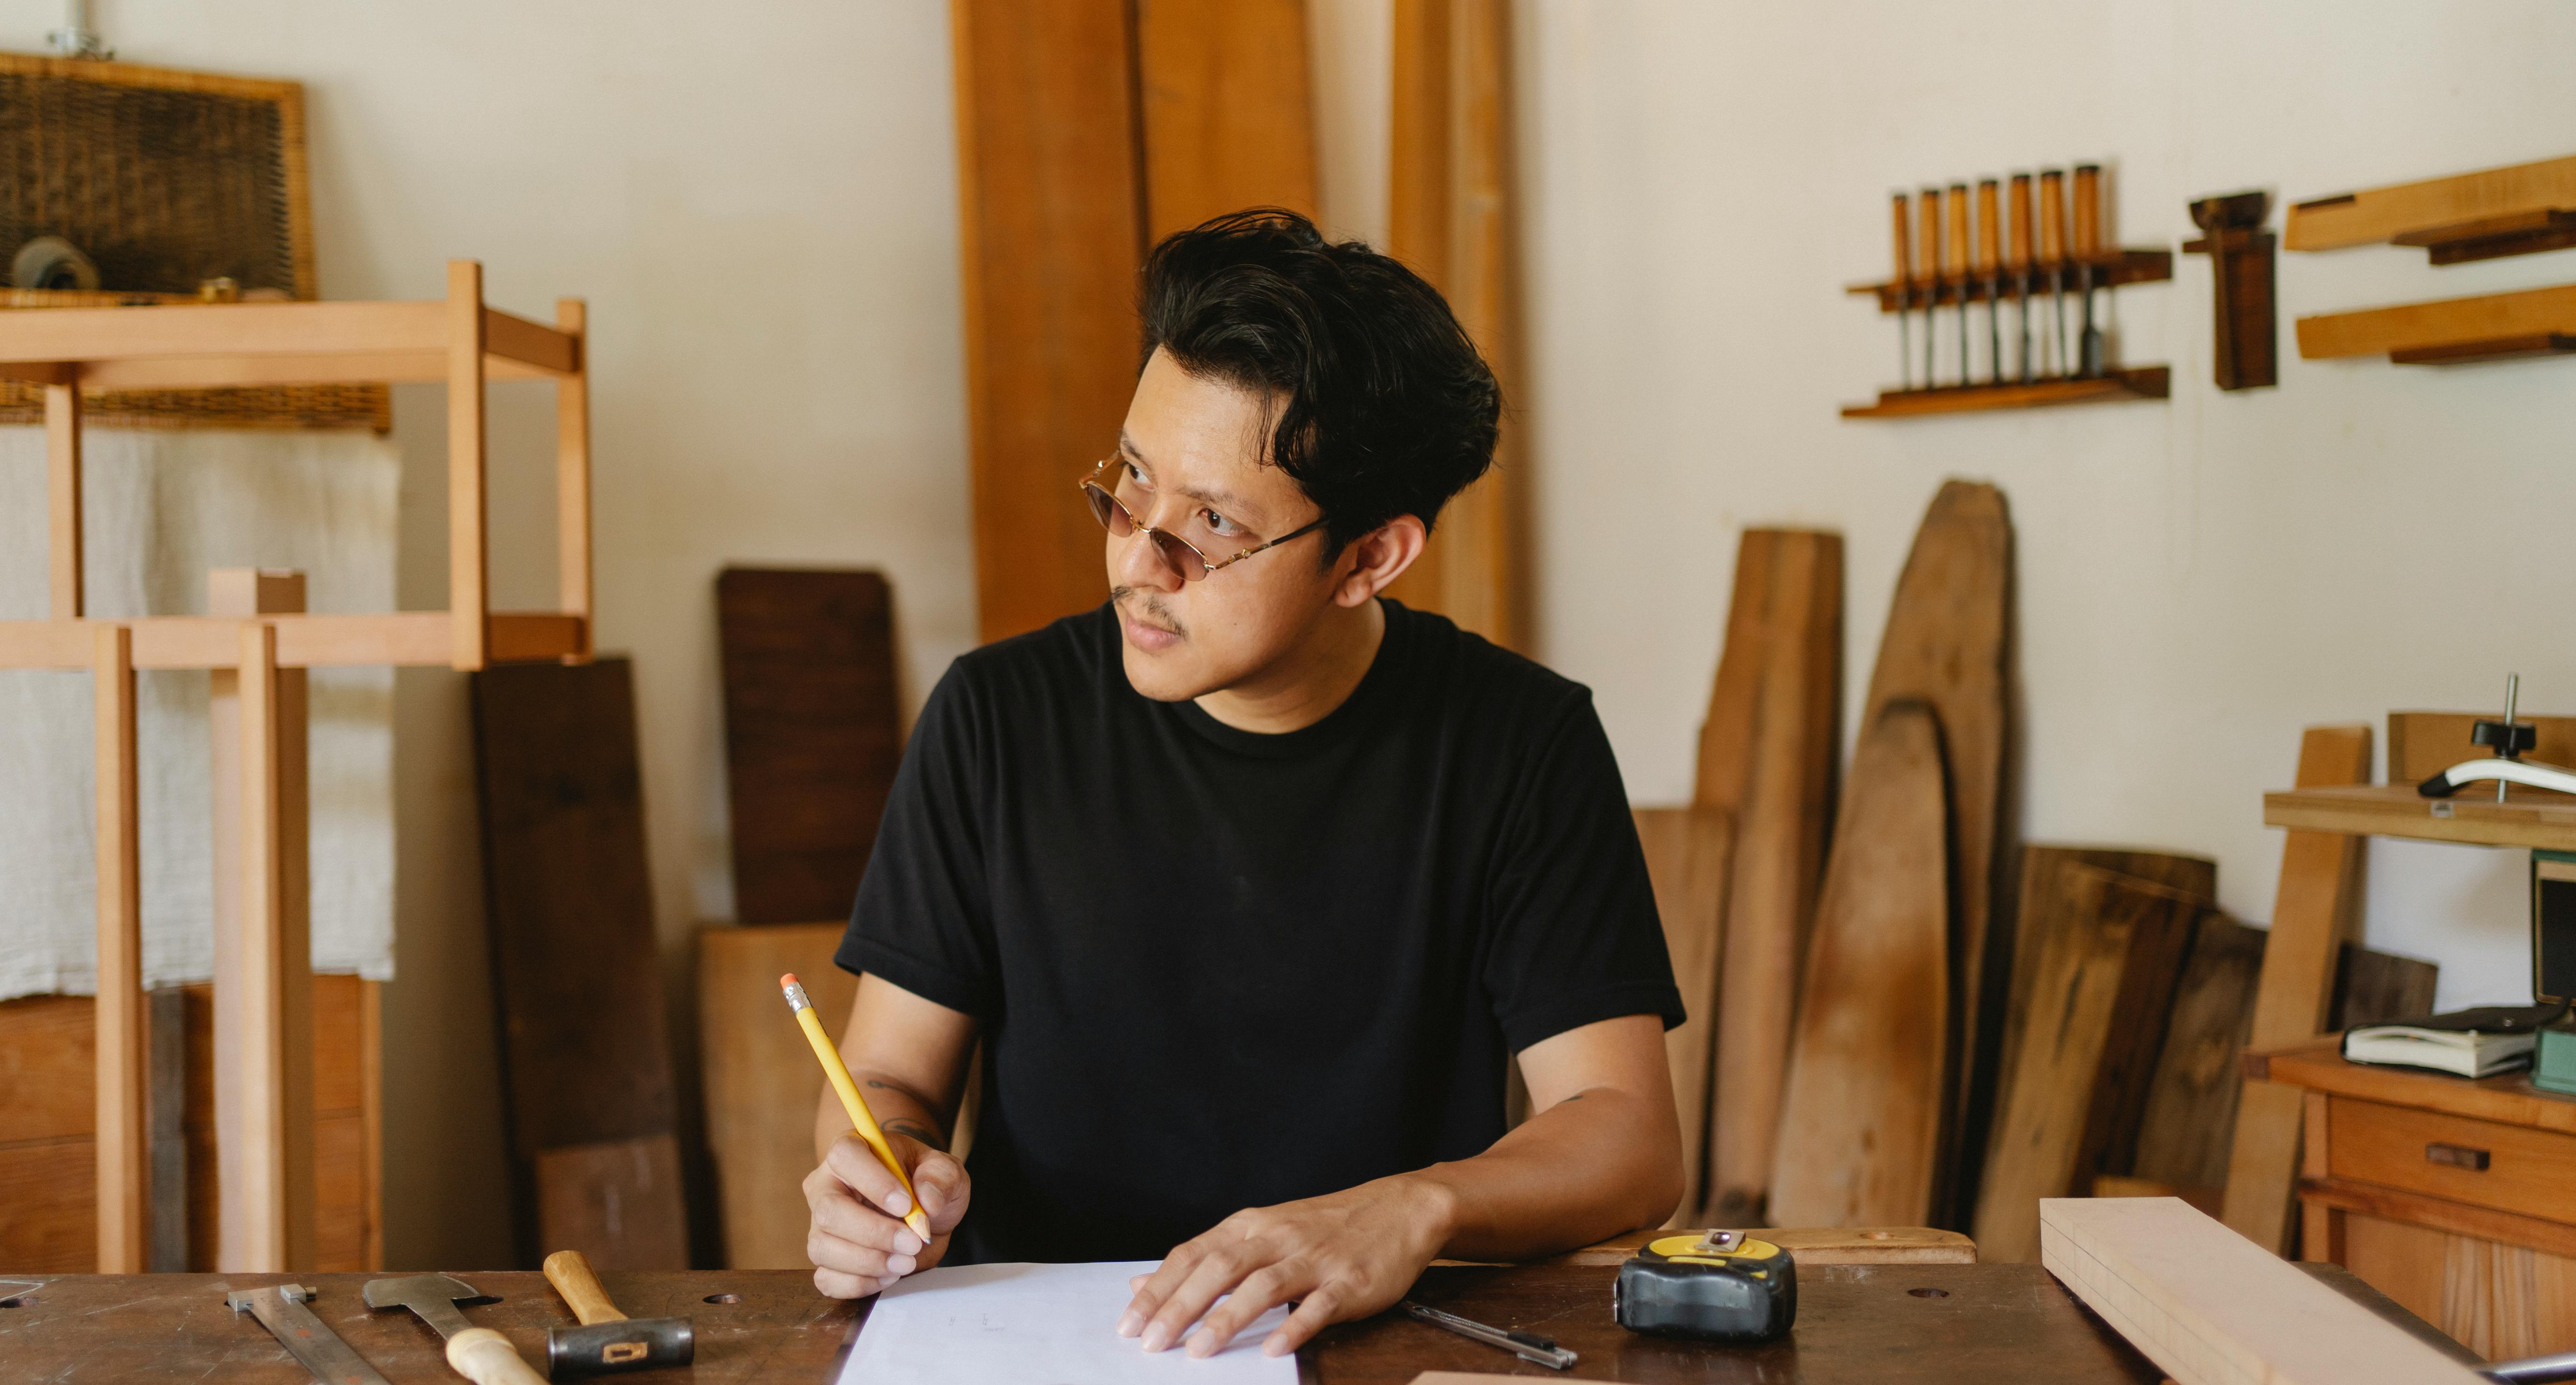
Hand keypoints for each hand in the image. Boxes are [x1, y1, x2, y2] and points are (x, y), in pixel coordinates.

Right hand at [803, 1130, 969, 1298]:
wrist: (922, 1212)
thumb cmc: (926, 1183)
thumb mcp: (946, 1172)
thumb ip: (941, 1178)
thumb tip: (927, 1200)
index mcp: (853, 1150)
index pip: (846, 1156)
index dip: (873, 1181)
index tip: (907, 1205)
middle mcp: (827, 1186)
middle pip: (830, 1210)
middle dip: (874, 1233)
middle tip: (913, 1243)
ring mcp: (820, 1224)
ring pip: (823, 1247)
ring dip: (868, 1262)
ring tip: (906, 1262)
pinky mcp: (826, 1259)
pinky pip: (827, 1278)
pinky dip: (860, 1284)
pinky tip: (889, 1275)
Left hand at [1116, 1175, 1456, 1359]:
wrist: (1398, 1210)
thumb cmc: (1324, 1228)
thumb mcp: (1261, 1233)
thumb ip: (1206, 1260)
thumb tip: (1143, 1284)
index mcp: (1250, 1227)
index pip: (1191, 1255)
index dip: (1158, 1289)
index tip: (1129, 1323)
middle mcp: (1276, 1238)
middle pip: (1218, 1269)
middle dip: (1180, 1307)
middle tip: (1152, 1343)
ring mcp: (1313, 1259)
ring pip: (1262, 1286)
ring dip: (1227, 1319)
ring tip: (1199, 1352)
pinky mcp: (1348, 1281)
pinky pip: (1318, 1305)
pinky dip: (1295, 1327)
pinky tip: (1274, 1349)